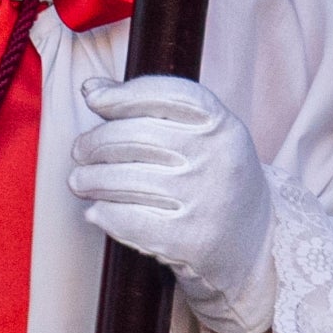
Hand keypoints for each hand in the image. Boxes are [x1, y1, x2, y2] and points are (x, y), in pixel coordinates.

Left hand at [69, 75, 278, 332]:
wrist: (252, 243)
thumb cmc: (211, 178)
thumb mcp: (201, 136)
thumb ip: (151, 109)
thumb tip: (93, 90)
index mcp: (223, 127)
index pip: (166, 95)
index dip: (123, 94)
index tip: (95, 99)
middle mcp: (217, 161)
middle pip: (134, 136)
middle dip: (94, 142)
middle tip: (80, 151)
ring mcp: (204, 201)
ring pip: (121, 179)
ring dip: (89, 179)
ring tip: (81, 181)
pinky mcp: (188, 239)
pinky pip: (126, 219)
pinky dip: (102, 213)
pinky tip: (96, 210)